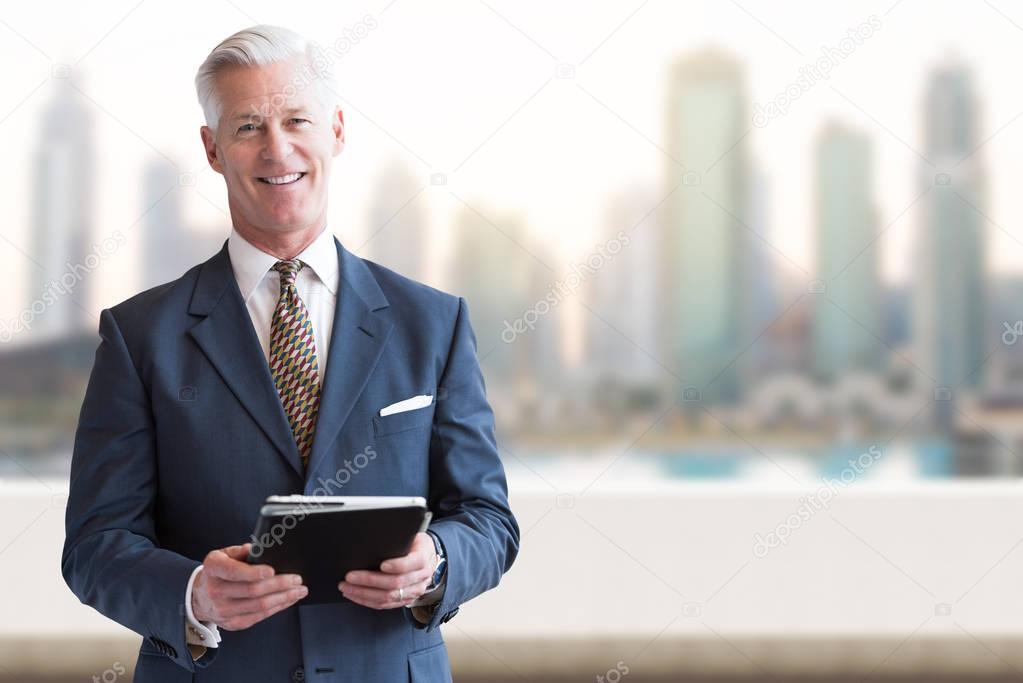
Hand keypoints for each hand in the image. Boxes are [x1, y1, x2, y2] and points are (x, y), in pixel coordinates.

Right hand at [191, 543, 306, 629]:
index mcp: (213, 569)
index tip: (272, 570)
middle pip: (252, 591)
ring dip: (283, 598)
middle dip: (279, 585)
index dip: (254, 572)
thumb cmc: (217, 571)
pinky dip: (277, 608)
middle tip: (296, 579)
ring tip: (299, 590)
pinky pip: (259, 617)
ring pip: (259, 606)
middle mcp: (216, 591)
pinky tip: (288, 600)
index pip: (234, 572)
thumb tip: (259, 549)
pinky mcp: (233, 623)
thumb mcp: (223, 554)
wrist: (199, 597)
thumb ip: (241, 551)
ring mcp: (223, 610)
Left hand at [338, 532, 436, 608]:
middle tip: (350, 576)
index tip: (381, 564)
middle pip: (394, 583)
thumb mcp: (413, 535)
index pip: (411, 564)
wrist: (429, 557)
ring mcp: (413, 592)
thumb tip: (374, 539)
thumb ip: (400, 538)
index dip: (397, 565)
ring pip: (387, 597)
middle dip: (369, 580)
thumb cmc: (416, 544)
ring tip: (346, 587)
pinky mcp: (405, 600)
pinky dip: (367, 601)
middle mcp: (421, 578)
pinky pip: (385, 605)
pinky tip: (354, 595)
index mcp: (424, 559)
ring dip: (364, 594)